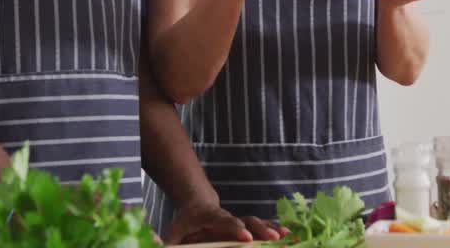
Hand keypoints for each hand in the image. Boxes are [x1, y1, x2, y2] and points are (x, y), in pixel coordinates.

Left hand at [164, 201, 283, 243]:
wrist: (198, 205)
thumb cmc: (186, 225)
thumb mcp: (174, 234)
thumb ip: (170, 243)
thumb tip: (159, 245)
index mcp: (209, 217)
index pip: (223, 221)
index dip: (235, 228)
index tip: (246, 237)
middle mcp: (227, 217)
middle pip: (245, 220)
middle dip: (260, 229)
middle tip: (273, 238)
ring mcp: (239, 221)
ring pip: (257, 223)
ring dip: (271, 230)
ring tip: (286, 237)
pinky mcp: (247, 227)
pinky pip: (262, 228)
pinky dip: (275, 231)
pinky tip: (290, 236)